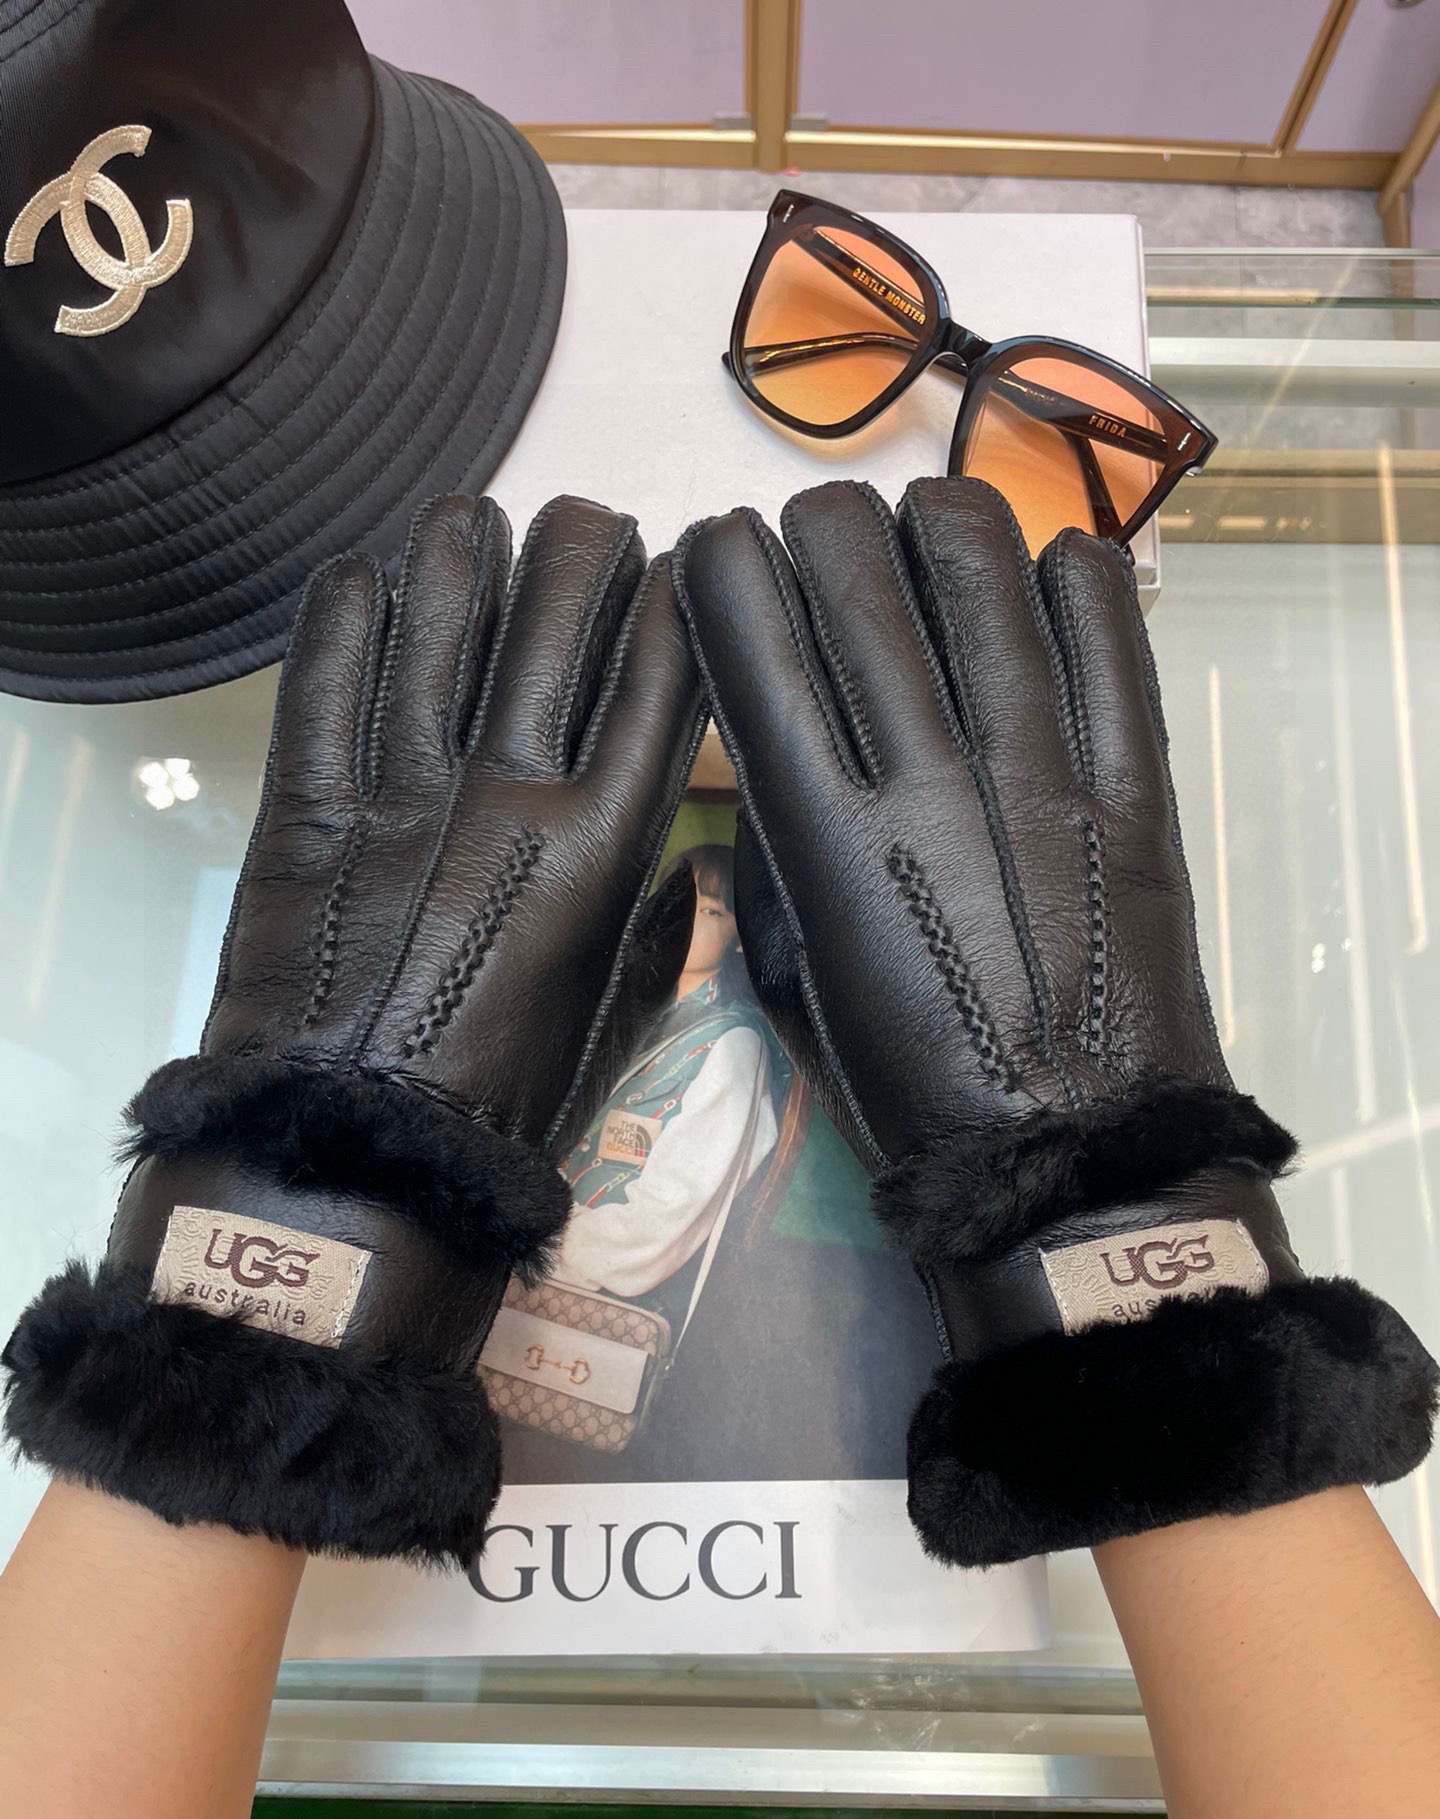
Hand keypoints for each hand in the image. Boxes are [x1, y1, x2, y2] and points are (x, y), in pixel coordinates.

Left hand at [5, 493, 704, 1562]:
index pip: (657, 682)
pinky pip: (325, 671)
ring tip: (475, 524)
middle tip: (584, 527)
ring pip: (442, 614)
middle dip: (584, 545)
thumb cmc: (506, 1111)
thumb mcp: (620, 1029)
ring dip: (466, 549)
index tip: (677, 570)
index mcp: (603, 848)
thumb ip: (666, 936)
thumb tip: (692, 867)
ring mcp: (402, 786)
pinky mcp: (307, 801)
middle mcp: (511, 790)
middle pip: (559, 616)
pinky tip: (367, 573)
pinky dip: (347, 606)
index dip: (672, 606)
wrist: (357, 1170)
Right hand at [677, 475, 1434, 1564]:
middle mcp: (923, 775)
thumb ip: (772, 856)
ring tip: (927, 529)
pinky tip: (1046, 563)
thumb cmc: (913, 1090)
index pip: (749, 641)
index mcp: (822, 835)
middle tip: (823, 544)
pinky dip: (1075, 573)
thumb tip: (774, 751)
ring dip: (936, 522)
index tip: (720, 556)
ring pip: (978, 571)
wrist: (1073, 1166)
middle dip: (818, 529)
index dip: (721, 568)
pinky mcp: (1133, 784)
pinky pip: (1108, 634)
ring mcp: (1038, 770)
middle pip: (855, 574)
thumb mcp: (794, 978)